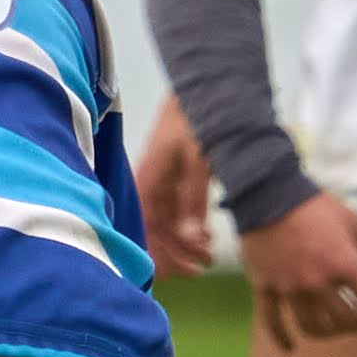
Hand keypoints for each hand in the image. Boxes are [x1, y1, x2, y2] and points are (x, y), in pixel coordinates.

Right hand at [134, 108, 212, 275]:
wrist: (203, 86)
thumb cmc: (195, 118)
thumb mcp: (198, 159)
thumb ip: (193, 198)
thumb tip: (191, 237)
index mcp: (147, 183)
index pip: (147, 231)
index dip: (162, 256)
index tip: (186, 271)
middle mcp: (149, 187)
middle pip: (156, 234)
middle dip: (178, 254)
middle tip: (203, 266)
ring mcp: (161, 184)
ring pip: (168, 226)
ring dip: (186, 243)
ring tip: (209, 253)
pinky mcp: (173, 180)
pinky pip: (177, 213)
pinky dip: (190, 227)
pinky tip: (205, 235)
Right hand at [241, 189, 356, 350]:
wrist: (269, 195)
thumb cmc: (314, 206)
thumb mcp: (352, 221)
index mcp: (344, 264)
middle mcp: (319, 282)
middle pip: (345, 321)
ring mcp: (291, 288)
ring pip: (313, 326)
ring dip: (329, 333)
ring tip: (334, 329)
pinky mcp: (266, 288)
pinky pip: (274, 322)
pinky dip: (282, 338)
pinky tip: (290, 348)